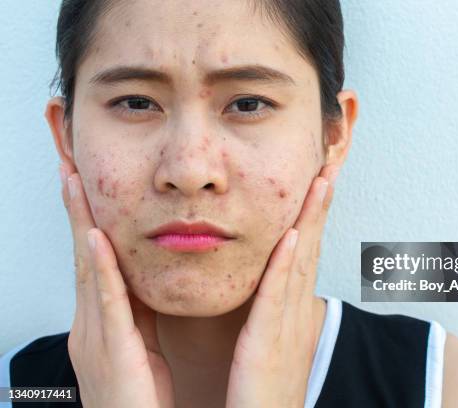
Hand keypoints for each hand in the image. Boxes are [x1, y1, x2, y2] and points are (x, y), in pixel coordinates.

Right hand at [59, 162, 174, 407]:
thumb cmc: (138, 400)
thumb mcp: (140, 346)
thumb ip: (140, 312)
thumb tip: (145, 279)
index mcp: (100, 322)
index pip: (94, 261)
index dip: (88, 221)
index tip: (87, 188)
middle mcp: (89, 324)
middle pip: (82, 256)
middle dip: (76, 211)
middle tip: (70, 168)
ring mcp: (94, 337)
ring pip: (88, 269)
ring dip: (81, 224)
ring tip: (74, 184)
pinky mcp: (112, 351)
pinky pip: (108, 304)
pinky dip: (100, 269)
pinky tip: (95, 239)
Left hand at [225, 164, 338, 407]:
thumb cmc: (261, 395)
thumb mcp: (268, 347)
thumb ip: (268, 316)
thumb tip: (269, 288)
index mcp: (289, 313)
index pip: (302, 253)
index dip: (312, 215)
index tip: (317, 181)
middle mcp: (294, 313)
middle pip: (309, 248)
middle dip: (320, 206)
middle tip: (328, 166)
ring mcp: (284, 327)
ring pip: (299, 263)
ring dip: (310, 220)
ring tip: (320, 183)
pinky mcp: (265, 345)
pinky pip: (276, 298)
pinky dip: (285, 265)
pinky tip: (291, 235)